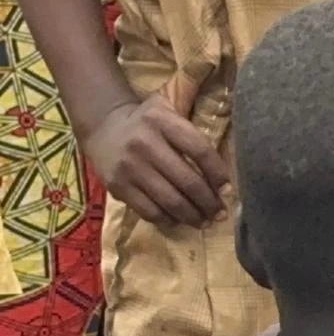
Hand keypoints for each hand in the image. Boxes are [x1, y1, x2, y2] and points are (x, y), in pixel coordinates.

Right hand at [84, 90, 229, 226]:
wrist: (102, 126)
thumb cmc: (147, 123)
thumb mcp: (169, 113)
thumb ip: (194, 135)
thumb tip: (223, 179)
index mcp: (162, 121)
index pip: (200, 151)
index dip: (218, 174)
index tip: (228, 191)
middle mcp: (144, 143)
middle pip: (188, 181)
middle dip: (209, 203)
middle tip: (220, 214)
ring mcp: (129, 167)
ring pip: (170, 200)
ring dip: (193, 216)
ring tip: (205, 222)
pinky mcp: (117, 186)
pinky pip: (149, 211)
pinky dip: (168, 219)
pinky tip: (178, 220)